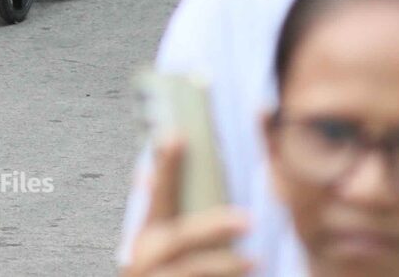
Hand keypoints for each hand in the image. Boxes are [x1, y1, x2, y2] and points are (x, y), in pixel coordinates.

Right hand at [119, 138, 250, 276]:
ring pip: (188, 271)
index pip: (156, 195)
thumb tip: (150, 172)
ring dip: (223, 264)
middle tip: (249, 220)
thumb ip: (162, 211)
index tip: (176, 135)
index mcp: (143, 237)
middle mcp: (142, 260)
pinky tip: (249, 276)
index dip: (165, 167)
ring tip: (255, 259)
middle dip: (211, 228)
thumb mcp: (159, 245)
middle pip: (176, 240)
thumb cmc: (165, 272)